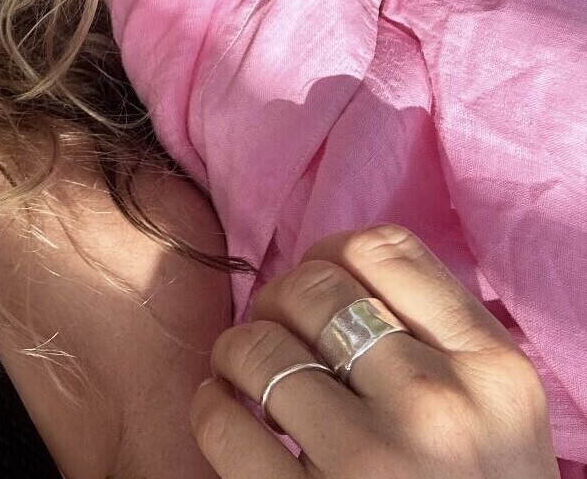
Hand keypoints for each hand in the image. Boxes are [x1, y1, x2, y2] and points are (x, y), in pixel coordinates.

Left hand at [189, 223, 558, 478]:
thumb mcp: (497, 412)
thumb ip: (438, 339)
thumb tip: (330, 268)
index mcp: (493, 371)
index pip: (381, 250)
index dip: (327, 255)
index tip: (315, 288)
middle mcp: (439, 407)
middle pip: (311, 288)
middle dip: (275, 301)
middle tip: (272, 331)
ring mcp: (374, 462)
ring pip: (259, 348)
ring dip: (236, 354)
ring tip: (244, 377)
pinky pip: (224, 424)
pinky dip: (210, 409)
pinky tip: (227, 418)